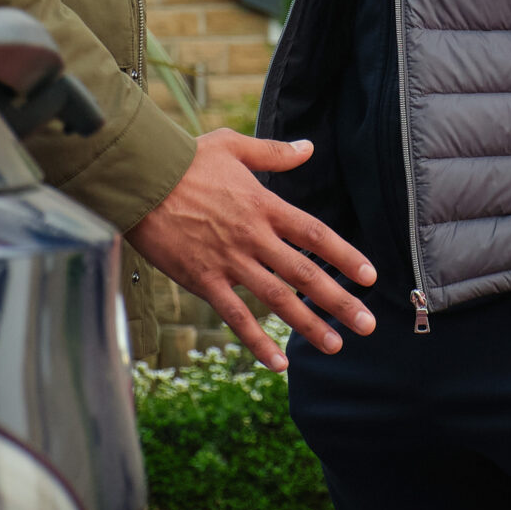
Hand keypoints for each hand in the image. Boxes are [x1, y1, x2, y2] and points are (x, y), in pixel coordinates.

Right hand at [129, 130, 377, 371]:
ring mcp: (229, 261)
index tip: (370, 276)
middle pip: (305, 273)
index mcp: (264, 205)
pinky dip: (257, 341)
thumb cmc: (185, 160)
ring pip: (277, 299)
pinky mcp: (203, 279)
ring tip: (335, 345)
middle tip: (368, 325)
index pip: (314, 234)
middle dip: (339, 301)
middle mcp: (253, 236)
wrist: (141, 180)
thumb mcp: (233, 146)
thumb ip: (274, 153)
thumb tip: (309, 147)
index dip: (345, 256)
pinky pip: (235, 316)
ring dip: (308, 325)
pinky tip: (278, 363)